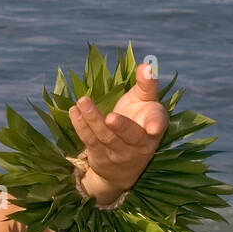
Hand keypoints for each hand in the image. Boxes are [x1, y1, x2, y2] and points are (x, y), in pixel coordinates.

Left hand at [68, 61, 167, 194]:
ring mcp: (119, 153)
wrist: (125, 166)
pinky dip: (81, 125)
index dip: (156, 125)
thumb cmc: (139, 123)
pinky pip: (89, 140)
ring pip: (106, 137)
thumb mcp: (146, 104)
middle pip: (131, 135)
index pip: (158, 124)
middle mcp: (139, 144)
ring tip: (83, 101)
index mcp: (154, 128)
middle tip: (111, 117)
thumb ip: (147, 85)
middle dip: (121, 127)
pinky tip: (74, 110)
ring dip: (93, 119)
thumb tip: (147, 65)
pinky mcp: (100, 156)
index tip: (154, 127)